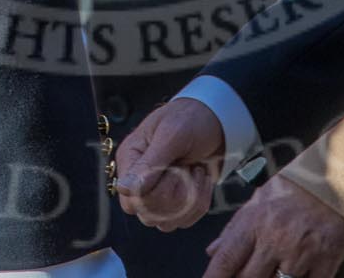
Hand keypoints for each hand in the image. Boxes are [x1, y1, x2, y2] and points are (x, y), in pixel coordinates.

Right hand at [114, 98, 224, 231]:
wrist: (218, 122)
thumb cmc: (191, 120)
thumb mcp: (173, 135)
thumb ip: (150, 164)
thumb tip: (125, 189)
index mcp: (130, 159)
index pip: (130, 200)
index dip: (155, 194)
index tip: (175, 168)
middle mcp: (138, 180)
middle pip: (148, 215)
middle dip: (176, 194)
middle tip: (187, 167)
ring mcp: (157, 194)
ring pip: (165, 224)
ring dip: (190, 200)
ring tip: (195, 171)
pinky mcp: (176, 203)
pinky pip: (183, 222)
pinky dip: (199, 203)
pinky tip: (201, 179)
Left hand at [201, 174, 343, 277]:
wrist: (340, 179)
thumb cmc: (295, 190)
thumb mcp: (260, 200)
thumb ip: (235, 228)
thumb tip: (212, 252)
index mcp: (256, 221)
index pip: (227, 259)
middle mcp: (276, 238)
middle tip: (248, 273)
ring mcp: (302, 253)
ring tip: (272, 270)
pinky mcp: (326, 263)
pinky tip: (296, 274)